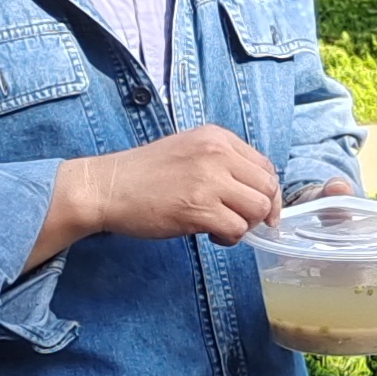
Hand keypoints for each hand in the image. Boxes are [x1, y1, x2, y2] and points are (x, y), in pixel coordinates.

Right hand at [57, 127, 283, 245]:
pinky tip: (211, 235)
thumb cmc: (144, 174)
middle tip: (241, 222)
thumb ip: (221, 162)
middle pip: (267, 187)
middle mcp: (217, 153)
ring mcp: (209, 180)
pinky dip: (229, 238)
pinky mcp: (199, 208)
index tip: (259, 208)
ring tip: (222, 227)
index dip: (267, 192)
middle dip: (261, 211)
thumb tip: (253, 189)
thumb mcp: (188, 149)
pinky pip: (237, 229)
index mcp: (217, 137)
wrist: (109, 187)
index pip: (265, 165)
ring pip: (257, 209)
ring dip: (245, 225)